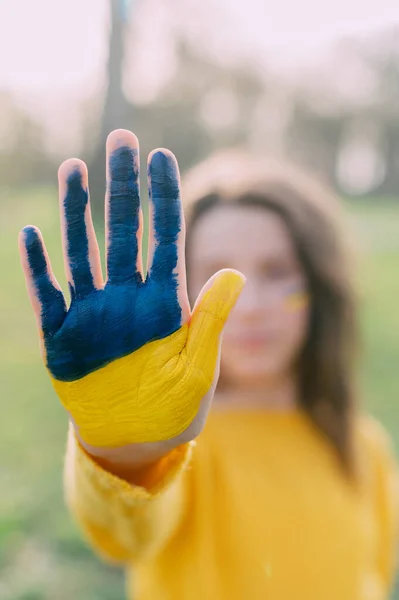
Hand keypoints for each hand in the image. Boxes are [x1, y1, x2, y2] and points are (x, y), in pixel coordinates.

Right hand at [19, 129, 244, 464]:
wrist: (137, 439)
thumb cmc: (176, 406)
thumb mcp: (200, 367)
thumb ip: (212, 319)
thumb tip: (239, 270)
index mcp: (165, 301)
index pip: (166, 236)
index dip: (163, 196)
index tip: (161, 156)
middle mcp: (127, 297)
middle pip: (124, 230)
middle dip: (123, 186)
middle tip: (121, 140)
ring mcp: (93, 313)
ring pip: (83, 250)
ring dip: (77, 212)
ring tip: (75, 169)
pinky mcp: (63, 336)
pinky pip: (48, 294)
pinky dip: (39, 267)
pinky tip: (32, 233)